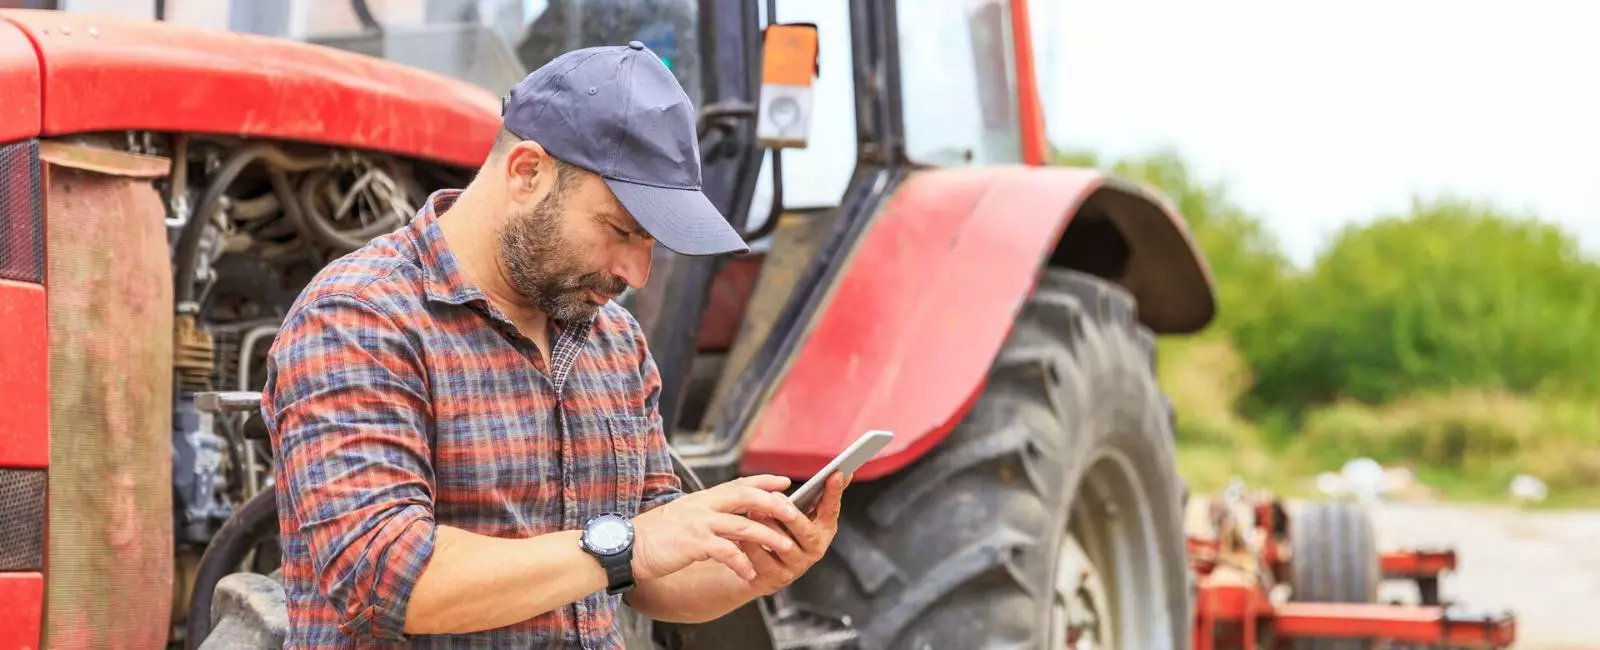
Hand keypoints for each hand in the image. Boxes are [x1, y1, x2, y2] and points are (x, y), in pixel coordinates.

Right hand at [630, 474, 805, 582]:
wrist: (625, 548)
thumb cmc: (651, 536)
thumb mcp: (681, 517)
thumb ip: (704, 514)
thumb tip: (726, 517)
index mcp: (701, 498)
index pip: (738, 483)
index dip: (763, 482)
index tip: (784, 482)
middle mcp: (702, 506)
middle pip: (746, 497)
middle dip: (773, 504)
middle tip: (793, 512)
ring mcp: (698, 523)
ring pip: (743, 526)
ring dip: (767, 537)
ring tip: (784, 546)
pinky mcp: (694, 543)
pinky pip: (727, 552)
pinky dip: (742, 562)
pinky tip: (749, 572)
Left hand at [740, 470, 849, 595]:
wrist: (751, 567)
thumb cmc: (775, 532)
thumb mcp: (789, 512)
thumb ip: (806, 496)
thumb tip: (833, 472)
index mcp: (822, 530)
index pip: (832, 509)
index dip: (835, 493)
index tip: (836, 473)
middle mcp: (814, 550)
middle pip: (808, 533)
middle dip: (793, 516)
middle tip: (777, 499)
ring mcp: (796, 567)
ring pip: (785, 547)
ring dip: (769, 528)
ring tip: (753, 513)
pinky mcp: (776, 580)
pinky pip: (764, 562)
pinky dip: (752, 547)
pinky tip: (742, 536)